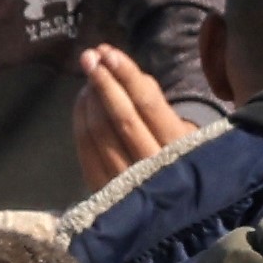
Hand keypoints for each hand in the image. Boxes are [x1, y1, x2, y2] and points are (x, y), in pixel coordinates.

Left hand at [70, 47, 189, 187]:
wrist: (177, 210)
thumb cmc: (180, 157)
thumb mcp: (182, 130)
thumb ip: (154, 100)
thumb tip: (122, 69)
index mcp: (180, 148)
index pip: (148, 104)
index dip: (126, 75)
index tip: (108, 52)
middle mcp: (155, 169)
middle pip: (121, 117)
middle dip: (103, 82)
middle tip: (89, 57)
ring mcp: (128, 184)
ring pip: (100, 133)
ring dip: (90, 99)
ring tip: (89, 77)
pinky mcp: (105, 192)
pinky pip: (85, 151)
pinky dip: (80, 121)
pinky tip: (82, 102)